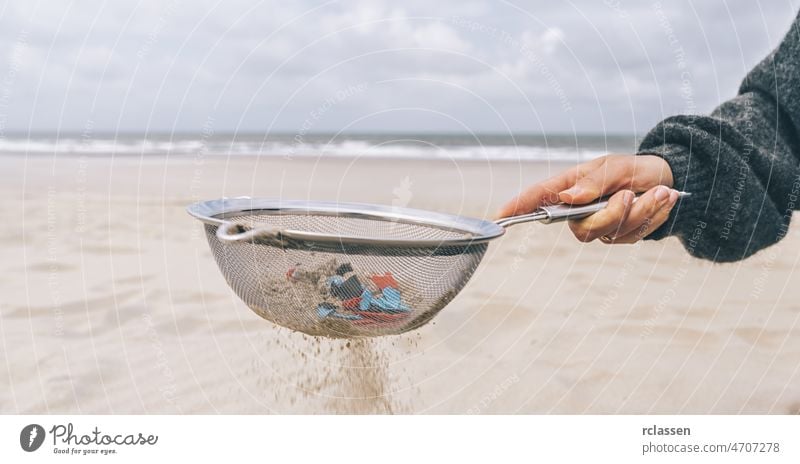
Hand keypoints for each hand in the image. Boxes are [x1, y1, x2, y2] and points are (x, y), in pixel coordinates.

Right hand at [496, 154, 678, 243]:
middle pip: (582, 229)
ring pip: (612, 233)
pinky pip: (631, 237)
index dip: (519, 206)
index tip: (501, 215)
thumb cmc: (634, 168)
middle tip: (632, 193)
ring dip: (640, 212)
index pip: (539, 197)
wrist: (667, 179)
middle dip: (613, 214)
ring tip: (658, 191)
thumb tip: (567, 198)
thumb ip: (593, 181)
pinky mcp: (617, 237)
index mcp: (571, 186)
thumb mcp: (616, 166)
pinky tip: (660, 200)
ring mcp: (597, 226)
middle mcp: (578, 210)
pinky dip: (651, 217)